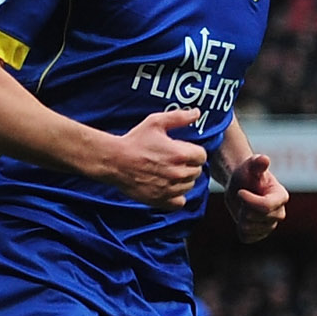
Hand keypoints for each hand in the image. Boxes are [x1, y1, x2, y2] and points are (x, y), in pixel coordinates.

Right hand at [91, 109, 207, 206]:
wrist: (114, 161)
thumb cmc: (134, 141)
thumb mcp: (155, 122)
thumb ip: (179, 117)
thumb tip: (196, 113)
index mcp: (180, 154)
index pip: (202, 156)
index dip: (193, 152)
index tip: (183, 150)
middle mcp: (178, 173)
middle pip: (196, 172)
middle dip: (188, 165)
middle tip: (174, 160)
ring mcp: (170, 188)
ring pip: (189, 186)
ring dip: (183, 180)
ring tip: (169, 172)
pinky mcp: (160, 200)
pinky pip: (180, 202)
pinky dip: (177, 196)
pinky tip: (168, 187)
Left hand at [228, 152, 287, 241]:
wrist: (240, 185)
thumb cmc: (247, 173)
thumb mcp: (250, 166)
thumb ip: (257, 163)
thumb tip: (264, 159)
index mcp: (281, 196)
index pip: (266, 206)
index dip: (249, 201)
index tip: (240, 192)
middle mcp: (279, 213)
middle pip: (256, 218)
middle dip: (244, 207)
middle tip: (242, 197)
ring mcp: (270, 226)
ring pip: (249, 228)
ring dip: (240, 217)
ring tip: (243, 206)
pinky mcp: (259, 235)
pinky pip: (246, 238)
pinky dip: (239, 228)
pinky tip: (242, 216)